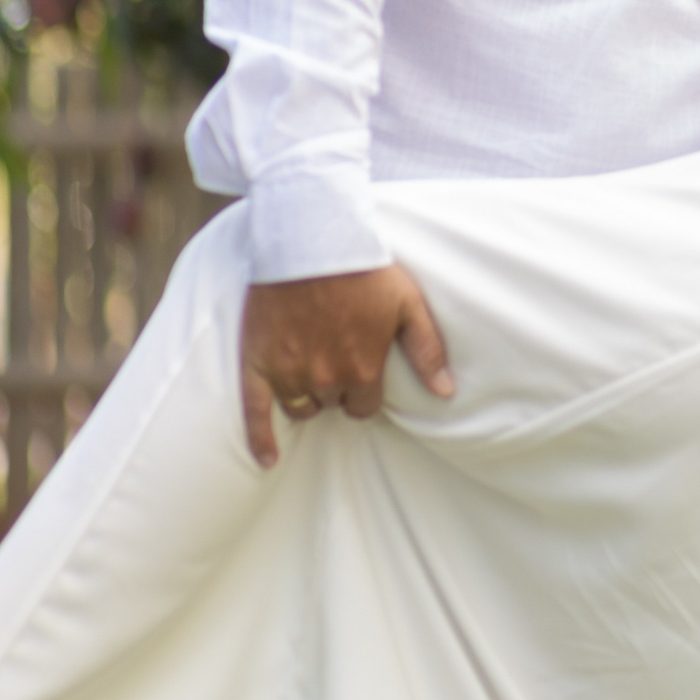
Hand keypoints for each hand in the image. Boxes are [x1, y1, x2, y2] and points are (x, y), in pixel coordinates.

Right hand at [240, 264, 452, 467]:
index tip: (363, 373)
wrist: (312, 240)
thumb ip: (427, 352)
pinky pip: (253, 413)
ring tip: (312, 375)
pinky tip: (267, 459)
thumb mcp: (409, 305)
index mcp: (362, 370)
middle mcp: (324, 379)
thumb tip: (446, 392)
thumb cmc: (366, 270)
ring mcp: (287, 372)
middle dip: (338, 388)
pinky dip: (260, 439)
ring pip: (300, 407)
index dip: (365, 391)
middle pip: (332, 404)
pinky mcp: (255, 363)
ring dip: (309, 397)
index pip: (364, 406)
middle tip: (337, 359)